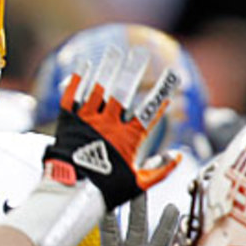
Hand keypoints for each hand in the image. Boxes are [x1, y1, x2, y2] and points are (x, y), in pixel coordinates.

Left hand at [42, 45, 177, 209]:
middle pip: (124, 91)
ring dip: (108, 68)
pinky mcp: (68, 121)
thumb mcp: (137, 184)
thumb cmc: (103, 191)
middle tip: (141, 53)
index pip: (150, 110)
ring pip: (99, 88)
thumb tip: (177, 157)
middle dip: (134, 70)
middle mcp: (108, 125)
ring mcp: (87, 121)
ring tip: (115, 52)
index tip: (172, 77)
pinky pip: (73, 95)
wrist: (70, 193)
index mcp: (127, 138)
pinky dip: (79, 80)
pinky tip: (85, 67)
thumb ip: (160, 170)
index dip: (162, 92)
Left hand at [60, 194, 179, 245]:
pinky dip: (175, 244)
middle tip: (140, 188)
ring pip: (157, 240)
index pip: (110, 230)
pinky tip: (180, 231)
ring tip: (169, 207)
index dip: (109, 214)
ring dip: (163, 225)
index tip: (108, 195)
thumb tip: (58, 242)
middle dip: (139, 209)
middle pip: (136, 228)